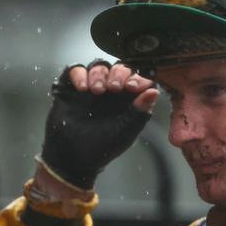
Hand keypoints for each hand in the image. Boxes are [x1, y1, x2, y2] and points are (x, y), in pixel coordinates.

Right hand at [39, 60, 158, 189]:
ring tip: (97, 90)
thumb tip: (153, 91)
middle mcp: (111, 90)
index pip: (137, 78)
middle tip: (114, 87)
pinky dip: (79, 75)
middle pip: (118, 68)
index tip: (133, 86)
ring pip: (99, 66)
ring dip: (99, 74)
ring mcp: (91, 86)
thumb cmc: (102, 147)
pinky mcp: (72, 87)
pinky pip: (75, 71)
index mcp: (128, 98)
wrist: (72, 158)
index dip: (137, 77)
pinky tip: (82, 88)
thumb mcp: (125, 131)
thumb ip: (140, 112)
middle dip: (118, 73)